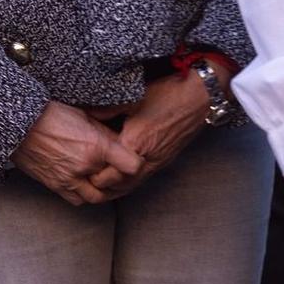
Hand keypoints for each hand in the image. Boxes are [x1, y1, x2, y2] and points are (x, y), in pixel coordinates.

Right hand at [12, 102, 143, 204]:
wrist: (16, 122)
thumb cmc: (49, 112)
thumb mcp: (82, 114)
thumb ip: (104, 129)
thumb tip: (119, 139)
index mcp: (96, 145)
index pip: (132, 165)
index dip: (136, 162)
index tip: (132, 157)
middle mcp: (86, 166)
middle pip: (116, 181)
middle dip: (118, 175)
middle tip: (117, 165)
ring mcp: (70, 179)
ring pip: (98, 196)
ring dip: (103, 189)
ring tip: (101, 177)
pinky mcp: (56, 185)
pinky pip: (78, 199)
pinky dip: (84, 194)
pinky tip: (83, 182)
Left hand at [90, 70, 216, 191]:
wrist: (199, 98)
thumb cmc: (166, 95)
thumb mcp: (132, 98)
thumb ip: (108, 110)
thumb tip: (88, 114)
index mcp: (135, 143)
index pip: (111, 174)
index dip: (96, 178)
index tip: (84, 173)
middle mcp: (148, 158)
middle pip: (123, 185)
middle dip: (105, 188)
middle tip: (89, 184)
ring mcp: (159, 161)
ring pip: (135, 183)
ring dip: (119, 187)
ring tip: (103, 185)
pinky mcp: (166, 159)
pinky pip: (146, 177)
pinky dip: (132, 180)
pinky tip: (124, 175)